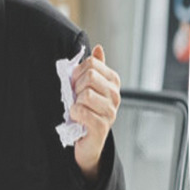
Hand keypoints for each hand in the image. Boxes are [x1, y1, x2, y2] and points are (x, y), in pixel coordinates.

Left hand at [69, 44, 120, 181]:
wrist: (87, 141)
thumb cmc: (86, 111)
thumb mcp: (89, 87)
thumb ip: (94, 68)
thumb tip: (98, 48)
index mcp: (112, 82)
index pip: (91, 64)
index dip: (77, 72)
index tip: (75, 84)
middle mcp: (115, 95)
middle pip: (89, 76)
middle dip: (76, 87)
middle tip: (76, 99)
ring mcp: (111, 111)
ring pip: (85, 94)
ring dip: (75, 102)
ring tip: (78, 110)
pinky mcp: (102, 126)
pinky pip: (81, 111)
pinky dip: (74, 114)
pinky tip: (78, 119)